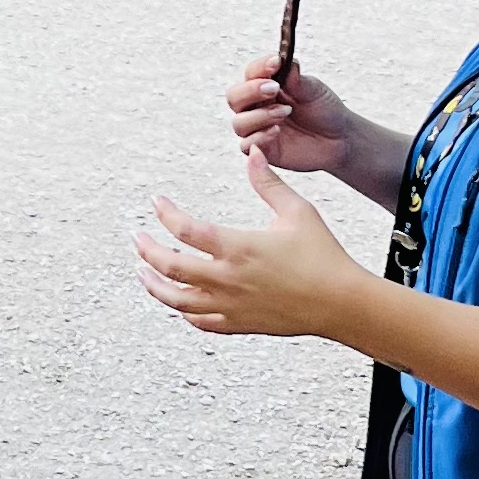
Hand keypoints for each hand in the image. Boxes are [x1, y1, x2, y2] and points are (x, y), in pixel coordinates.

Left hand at [137, 153, 361, 341]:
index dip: (165, 213)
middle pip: (170, 266)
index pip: (185, 229)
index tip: (157, 202)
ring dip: (154, 285)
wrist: (341, 302)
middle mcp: (227, 279)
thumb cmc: (323, 255)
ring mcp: (230, 305)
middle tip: (138, 239)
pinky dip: (184, 311)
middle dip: (147, 250)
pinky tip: (180, 301)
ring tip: (143, 273)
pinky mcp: (239, 324)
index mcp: (238, 247)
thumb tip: (253, 154)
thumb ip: (268, 183)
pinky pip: (200, 322)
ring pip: (176, 300)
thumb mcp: (297, 212)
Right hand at [225, 50, 356, 180]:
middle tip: (274, 89)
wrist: (340, 140)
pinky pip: (246, 145)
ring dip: (259, 115)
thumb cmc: (326, 112)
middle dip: (251, 91)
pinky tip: (276, 131)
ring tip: (284, 112)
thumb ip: (297, 79)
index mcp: (268, 86)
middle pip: (234, 97)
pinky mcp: (263, 149)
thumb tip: (285, 61)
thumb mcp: (315, 91)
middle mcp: (259, 106)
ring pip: (239, 122)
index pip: (251, 73)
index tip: (275, 63)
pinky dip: (258, 137)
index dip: (260, 67)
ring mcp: (259, 128)